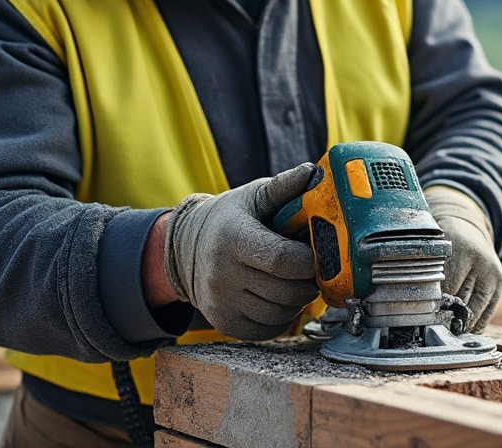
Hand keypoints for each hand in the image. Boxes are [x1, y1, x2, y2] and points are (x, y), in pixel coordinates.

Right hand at [162, 164, 319, 340]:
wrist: (186, 247)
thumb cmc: (230, 218)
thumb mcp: (254, 196)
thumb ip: (284, 186)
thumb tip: (314, 172)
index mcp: (233, 237)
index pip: (280, 259)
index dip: (308, 261)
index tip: (315, 255)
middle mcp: (222, 272)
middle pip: (287, 290)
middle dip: (308, 281)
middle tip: (309, 269)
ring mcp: (220, 301)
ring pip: (281, 312)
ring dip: (298, 300)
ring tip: (294, 281)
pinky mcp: (224, 322)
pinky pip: (269, 329)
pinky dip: (283, 317)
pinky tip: (279, 298)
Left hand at [423, 186, 501, 331]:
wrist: (470, 233)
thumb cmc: (446, 246)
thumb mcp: (437, 251)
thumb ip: (432, 274)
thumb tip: (424, 308)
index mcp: (464, 251)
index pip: (449, 287)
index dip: (436, 303)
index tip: (424, 316)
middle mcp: (483, 264)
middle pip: (462, 300)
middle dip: (447, 316)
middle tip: (433, 328)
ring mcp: (493, 276)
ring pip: (475, 309)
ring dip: (460, 323)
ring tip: (446, 331)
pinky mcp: (499, 286)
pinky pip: (487, 313)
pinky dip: (474, 325)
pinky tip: (463, 329)